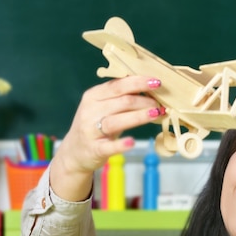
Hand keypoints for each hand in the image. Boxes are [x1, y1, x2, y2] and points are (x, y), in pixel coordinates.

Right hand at [50, 76, 164, 200]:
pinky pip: (109, 146)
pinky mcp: (94, 149)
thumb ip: (120, 98)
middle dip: (144, 101)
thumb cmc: (95, 127)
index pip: (118, 85)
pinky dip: (121, 144)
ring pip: (117, 121)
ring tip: (156, 114)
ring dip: (139, 116)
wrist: (75, 153)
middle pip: (122, 102)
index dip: (138, 82)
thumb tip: (149, 89)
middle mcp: (90, 111)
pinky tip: (133, 142)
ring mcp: (91, 131)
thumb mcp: (102, 108)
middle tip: (160, 104)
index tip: (157, 82)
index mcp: (93, 96)